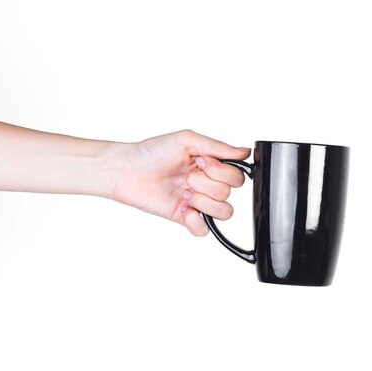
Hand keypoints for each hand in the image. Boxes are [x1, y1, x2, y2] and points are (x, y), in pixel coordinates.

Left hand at [112, 129, 249, 236]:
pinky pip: (204, 230)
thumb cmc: (152, 152)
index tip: (201, 162)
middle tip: (187, 176)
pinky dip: (195, 221)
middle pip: (229, 193)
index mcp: (212, 166)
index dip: (221, 171)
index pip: (237, 176)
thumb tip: (245, 151)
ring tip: (183, 193)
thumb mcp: (187, 140)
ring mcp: (199, 203)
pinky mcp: (186, 218)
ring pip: (223, 212)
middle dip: (207, 184)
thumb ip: (218, 147)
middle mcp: (208, 185)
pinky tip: (182, 208)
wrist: (126, 171)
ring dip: (202, 202)